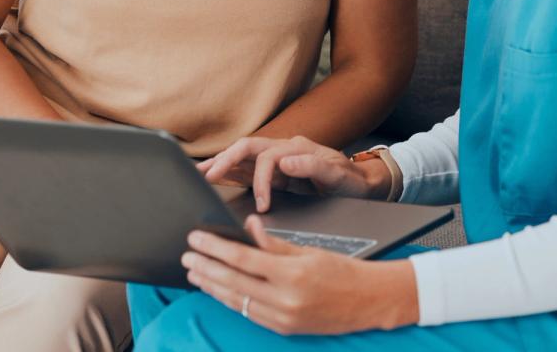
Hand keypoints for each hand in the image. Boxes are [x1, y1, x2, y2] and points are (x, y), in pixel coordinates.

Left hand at [182, 215, 418, 334]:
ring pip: (237, 300)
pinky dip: (231, 300)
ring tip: (196, 273)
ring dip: (212, 286)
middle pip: (233, 282)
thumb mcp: (308, 250)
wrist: (369, 301)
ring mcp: (283, 318)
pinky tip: (219, 291)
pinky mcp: (284, 329)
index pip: (243, 258)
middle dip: (206, 268)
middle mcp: (285, 300)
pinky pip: (250, 313)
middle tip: (187, 256)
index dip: (216, 248)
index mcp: (292, 275)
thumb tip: (248, 227)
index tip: (197, 239)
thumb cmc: (342, 272)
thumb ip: (273, 243)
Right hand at [198, 136, 388, 210]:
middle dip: (225, 160)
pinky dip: (229, 172)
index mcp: (297, 148)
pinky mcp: (275, 172)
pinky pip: (247, 170)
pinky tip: (214, 177)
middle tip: (206, 176)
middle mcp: (283, 150)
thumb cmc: (350, 180)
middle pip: (247, 148)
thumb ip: (313, 166)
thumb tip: (286, 161)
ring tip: (198, 173)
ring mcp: (277, 160)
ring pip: (242, 157)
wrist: (362, 184)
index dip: (261, 180)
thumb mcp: (338, 175)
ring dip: (221, 163)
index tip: (262, 204)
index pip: (267, 158)